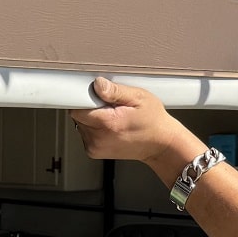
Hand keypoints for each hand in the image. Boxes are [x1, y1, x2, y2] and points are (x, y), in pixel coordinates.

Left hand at [69, 78, 200, 168]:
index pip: (77, 107)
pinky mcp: (93, 151)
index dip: (85, 98)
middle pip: (77, 115)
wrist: (160, 145)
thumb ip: (116, 91)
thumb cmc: (153, 121)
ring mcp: (95, 147)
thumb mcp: (139, 97)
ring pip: (80, 123)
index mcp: (107, 123)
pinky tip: (111, 126)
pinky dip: (95, 127)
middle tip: (112, 107)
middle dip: (91, 107)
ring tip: (114, 117)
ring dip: (93, 118)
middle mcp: (98, 138)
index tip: (97, 96)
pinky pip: (85, 132)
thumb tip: (97, 84)